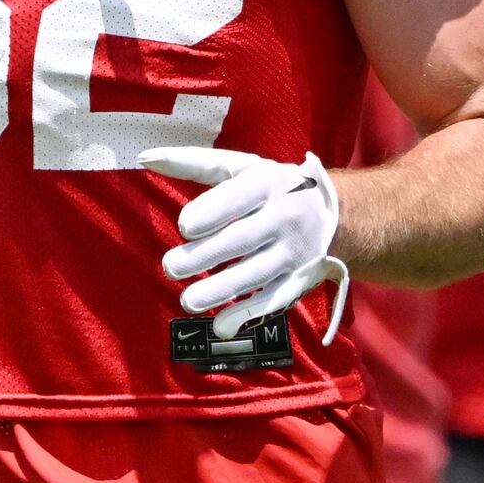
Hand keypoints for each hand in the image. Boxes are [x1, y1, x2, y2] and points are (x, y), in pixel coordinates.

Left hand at [144, 145, 350, 337]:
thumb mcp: (241, 167)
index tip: (185, 226)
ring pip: (253, 275)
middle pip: (239, 240)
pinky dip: (246, 315)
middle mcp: (284, 217)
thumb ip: (193, 163)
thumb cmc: (275, 186)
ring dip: (218, 291)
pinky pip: (271, 300)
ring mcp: (293, 252)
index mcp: (269, 183)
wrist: (337, 213)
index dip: (208, 215)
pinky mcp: (297, 280)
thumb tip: (145, 157)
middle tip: (171, 266)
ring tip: (187, 299)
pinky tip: (220, 325)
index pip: (235, 199)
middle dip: (202, 257)